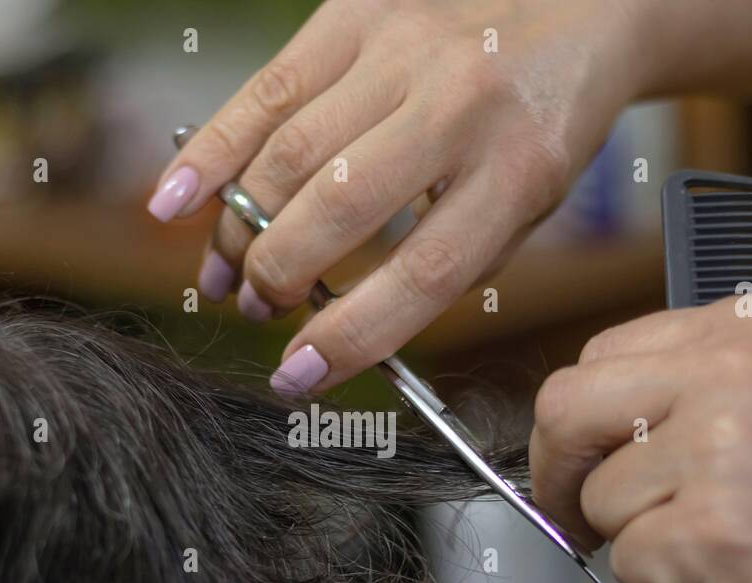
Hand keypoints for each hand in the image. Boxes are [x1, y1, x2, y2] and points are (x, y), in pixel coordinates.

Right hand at [150, 0, 647, 393]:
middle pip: (337, 208)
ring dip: (240, 228)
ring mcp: (404, 50)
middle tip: (260, 308)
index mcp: (520, 170)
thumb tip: (329, 324)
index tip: (297, 375)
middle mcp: (461, 104)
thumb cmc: (541, 122)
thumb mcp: (525, 207)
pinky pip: (265, 89)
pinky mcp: (358, 11)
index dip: (349, 335)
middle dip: (278, 275)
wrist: (578, 2)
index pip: (422, 273)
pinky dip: (211, 150)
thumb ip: (443, 262)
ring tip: (225, 274)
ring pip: (290, 153)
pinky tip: (174, 201)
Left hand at [528, 298, 751, 582]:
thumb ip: (716, 385)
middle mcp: (735, 367)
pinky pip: (630, 563)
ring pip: (601, 499)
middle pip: (566, 405)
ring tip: (716, 554)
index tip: (584, 461)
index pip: (606, 354)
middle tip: (571, 514)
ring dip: (637, 541)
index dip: (582, 419)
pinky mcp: (718, 524)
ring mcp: (725, 442)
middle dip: (556, 469)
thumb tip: (607, 429)